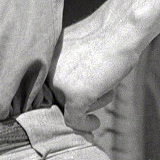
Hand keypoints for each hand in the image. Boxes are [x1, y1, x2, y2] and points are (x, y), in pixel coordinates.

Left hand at [50, 11, 139, 135]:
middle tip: (95, 97)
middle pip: (57, 99)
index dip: (58, 101)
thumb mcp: (72, 53)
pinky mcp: (75, 95)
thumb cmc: (101, 41)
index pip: (45, 88)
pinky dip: (85, 126)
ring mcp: (58, 83)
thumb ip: (63, 70)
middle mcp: (45, 71)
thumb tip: (61, 95)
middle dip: (78, 101)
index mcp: (41, 59)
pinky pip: (74, 120)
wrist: (117, 33)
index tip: (70, 111)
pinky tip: (95, 123)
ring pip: (69, 109)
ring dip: (90, 104)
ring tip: (103, 82)